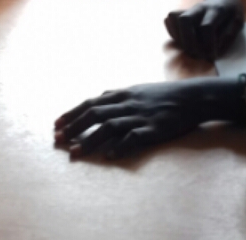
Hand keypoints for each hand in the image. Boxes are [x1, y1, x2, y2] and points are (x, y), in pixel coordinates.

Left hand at [55, 81, 199, 158]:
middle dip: (74, 127)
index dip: (72, 114)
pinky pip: (134, 138)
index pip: (90, 103)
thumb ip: (116, 95)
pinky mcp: (153, 129)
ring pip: (109, 128)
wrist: (189, 97)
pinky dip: (120, 146)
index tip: (56, 125)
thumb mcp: (135, 89)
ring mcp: (139, 116)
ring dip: (90, 140)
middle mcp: (126, 104)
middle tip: (57, 140)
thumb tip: (97, 98)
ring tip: (75, 152)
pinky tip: (108, 156)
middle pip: (95, 114)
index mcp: (121, 94)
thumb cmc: (161, 95)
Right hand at [164, 0, 244, 59]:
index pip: (207, 26)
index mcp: (216, 10)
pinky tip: (183, 40)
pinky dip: (173, 33)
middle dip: (189, 42)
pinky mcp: (182, 11)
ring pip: (174, 19)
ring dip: (179, 38)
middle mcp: (199, 8)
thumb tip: (215, 50)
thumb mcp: (238, 21)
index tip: (212, 55)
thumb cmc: (232, 9)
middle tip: (198, 54)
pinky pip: (170, 21)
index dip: (208, 44)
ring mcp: (189, 9)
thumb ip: (228, 35)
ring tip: (191, 49)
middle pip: (185, 20)